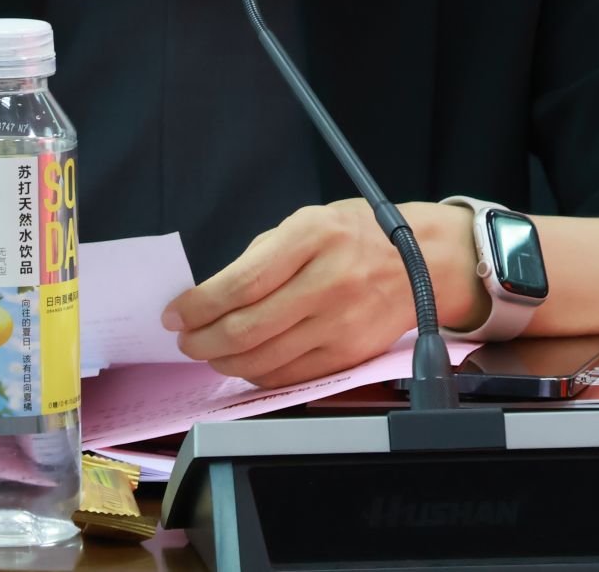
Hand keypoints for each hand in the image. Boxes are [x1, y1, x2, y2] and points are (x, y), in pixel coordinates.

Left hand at [161, 199, 482, 387]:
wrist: (423, 261)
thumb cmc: (356, 236)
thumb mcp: (305, 222)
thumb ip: (260, 257)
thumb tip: (210, 295)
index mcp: (312, 238)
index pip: (241, 283)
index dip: (198, 305)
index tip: (175, 313)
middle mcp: (329, 282)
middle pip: (248, 328)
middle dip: (203, 340)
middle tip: (185, 339)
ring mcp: (342, 324)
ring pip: (265, 359)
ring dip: (225, 361)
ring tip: (209, 352)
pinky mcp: (350, 355)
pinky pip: (291, 376)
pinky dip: (258, 374)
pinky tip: (244, 363)